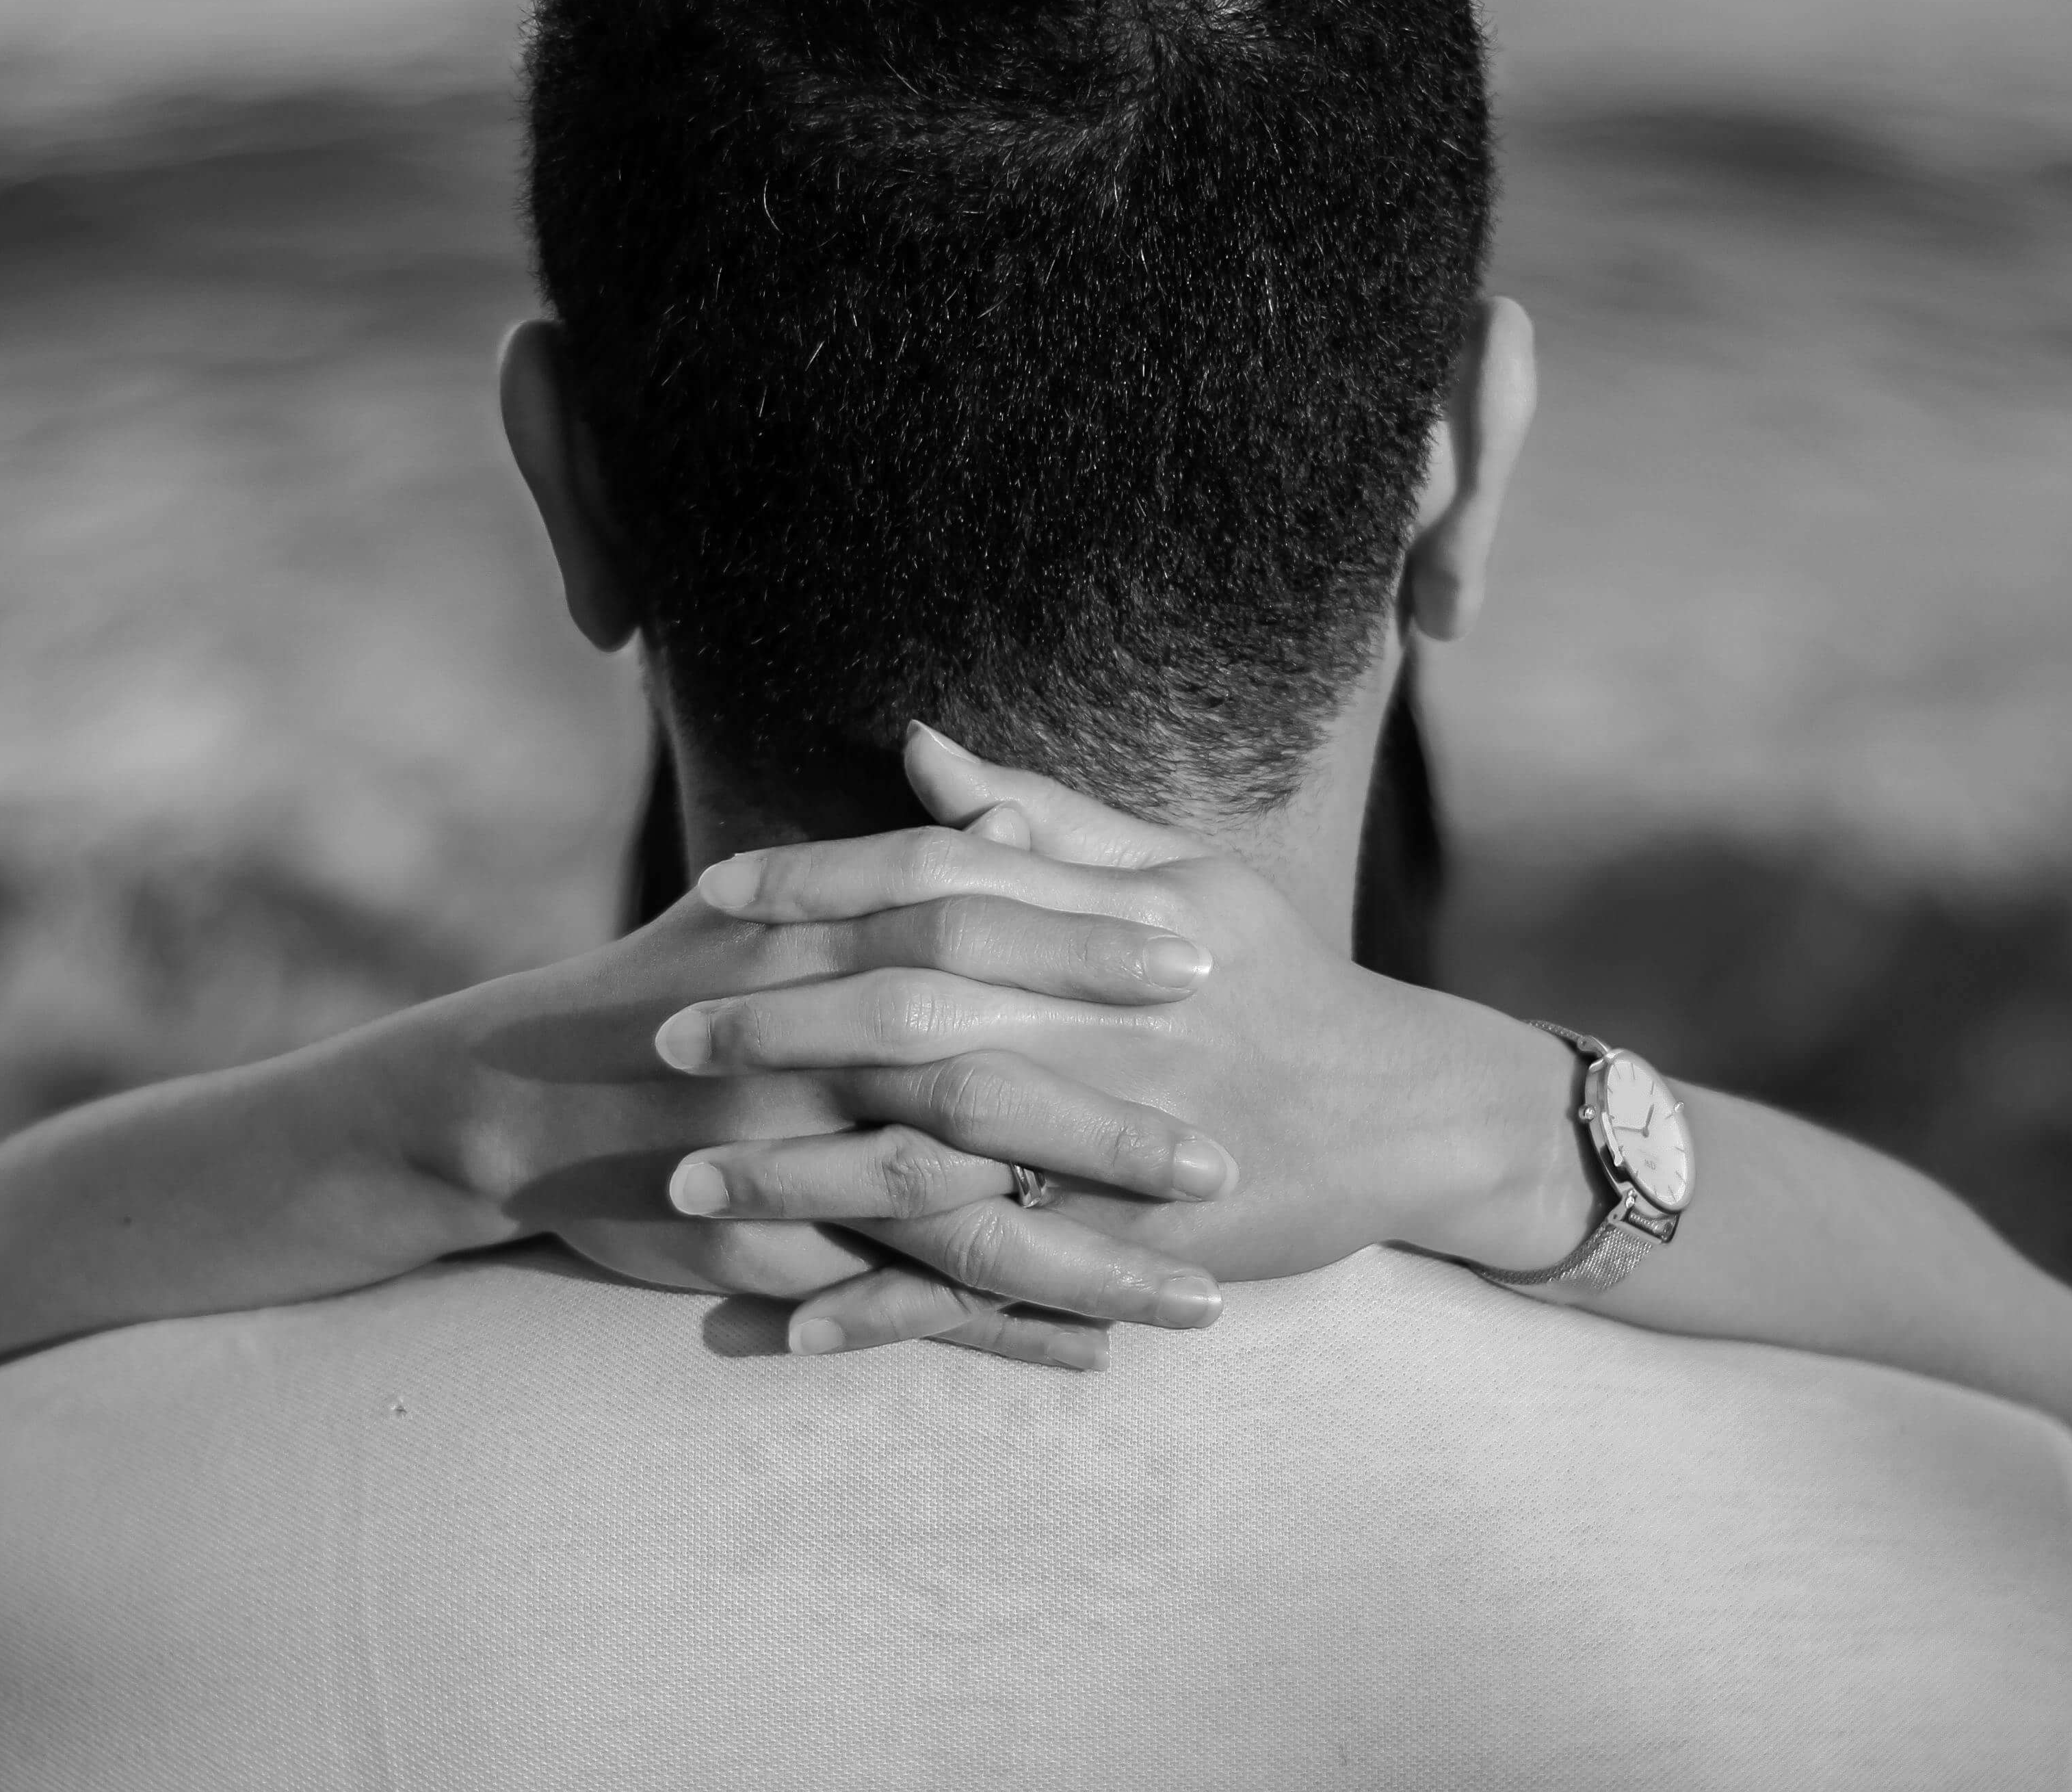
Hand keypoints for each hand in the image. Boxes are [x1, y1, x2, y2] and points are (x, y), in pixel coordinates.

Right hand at [389, 834, 1240, 1368]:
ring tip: (1205, 1302)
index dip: (1088, 948)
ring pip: (956, 1229)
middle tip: (1231, 1161)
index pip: (974, 929)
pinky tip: (1094, 1355)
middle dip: (1114, 1132)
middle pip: (981, 1091)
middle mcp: (805, 1056)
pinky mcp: (758, 1254)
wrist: (522, 1093)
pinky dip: (996, 1337)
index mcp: (818, 950)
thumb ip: (899, 863)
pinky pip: (897, 1308)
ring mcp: (781, 1165)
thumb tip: (1010, 809)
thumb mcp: (773, 909)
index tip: (1205, 965)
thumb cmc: (674, 987)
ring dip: (1086, 1268)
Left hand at [651, 725, 1593, 1349]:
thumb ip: (1044, 819)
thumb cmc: (1278, 978)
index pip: (942, 877)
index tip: (713, 890)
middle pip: (915, 1007)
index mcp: (1112, 916)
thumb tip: (919, 747)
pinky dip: (892, 1308)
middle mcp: (1108, 1018)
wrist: (1410, 1108)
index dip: (821, 879)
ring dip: (802, 1174)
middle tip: (661, 1042)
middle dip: (777, 1024)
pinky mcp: (1133, 1242)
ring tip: (687, 1188)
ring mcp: (1121, 1138)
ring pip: (937, 1153)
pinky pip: (991, 1281)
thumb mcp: (1181, 872)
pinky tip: (794, 1324)